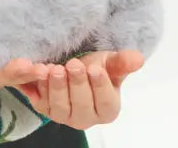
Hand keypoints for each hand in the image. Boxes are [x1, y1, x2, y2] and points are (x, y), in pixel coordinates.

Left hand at [15, 50, 143, 127]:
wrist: (73, 65)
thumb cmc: (95, 67)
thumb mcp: (109, 63)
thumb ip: (122, 62)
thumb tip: (138, 58)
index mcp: (107, 110)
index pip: (105, 103)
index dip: (100, 86)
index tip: (95, 68)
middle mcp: (86, 118)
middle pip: (82, 107)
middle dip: (77, 85)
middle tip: (74, 64)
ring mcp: (64, 116)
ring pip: (60, 108)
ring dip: (56, 88)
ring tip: (55, 68)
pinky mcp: (45, 109)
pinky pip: (40, 102)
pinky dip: (39, 88)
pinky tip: (40, 72)